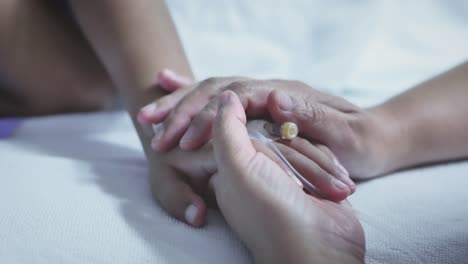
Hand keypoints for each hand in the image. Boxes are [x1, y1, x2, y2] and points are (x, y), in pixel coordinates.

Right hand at [139, 70, 389, 179]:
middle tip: (152, 132)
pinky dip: (190, 92)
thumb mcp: (345, 133)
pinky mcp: (259, 109)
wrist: (374, 138)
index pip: (238, 96)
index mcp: (288, 94)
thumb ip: (312, 114)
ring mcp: (263, 98)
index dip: (208, 115)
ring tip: (147, 117)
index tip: (184, 138)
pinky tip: (166, 85)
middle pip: (218, 91)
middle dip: (183, 110)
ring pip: (213, 93)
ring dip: (179, 103)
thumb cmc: (361, 142)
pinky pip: (220, 98)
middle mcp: (271, 90)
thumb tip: (274, 96)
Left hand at [210, 91, 364, 263]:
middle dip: (293, 158)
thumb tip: (226, 97)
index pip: (241, 131)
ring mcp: (283, 174)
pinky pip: (317, 153)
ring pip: (300, 144)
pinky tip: (333, 189)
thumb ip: (227, 129)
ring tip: (316, 193)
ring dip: (313, 168)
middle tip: (292, 186)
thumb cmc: (269, 213)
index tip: (269, 159)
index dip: (258, 140)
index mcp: (228, 169)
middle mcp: (253, 171)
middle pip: (275, 137)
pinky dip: (326, 170)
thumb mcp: (237, 167)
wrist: (318, 247)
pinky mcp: (309, 176)